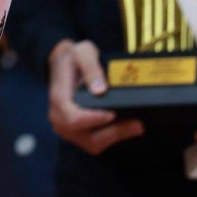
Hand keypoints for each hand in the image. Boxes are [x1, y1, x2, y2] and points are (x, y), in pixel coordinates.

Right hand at [47, 39, 142, 154]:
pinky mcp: (77, 133)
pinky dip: (112, 137)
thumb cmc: (73, 58)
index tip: (113, 114)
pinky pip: (95, 142)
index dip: (94, 119)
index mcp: (59, 99)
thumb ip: (90, 67)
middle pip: (86, 136)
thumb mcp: (82, 52)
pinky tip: (125, 127)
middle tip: (137, 124)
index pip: (73, 118)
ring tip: (135, 126)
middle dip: (113, 133)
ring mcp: (67, 128)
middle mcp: (59, 118)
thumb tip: (100, 90)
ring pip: (93, 144)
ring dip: (115, 137)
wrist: (63, 64)